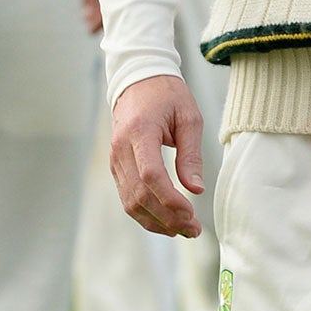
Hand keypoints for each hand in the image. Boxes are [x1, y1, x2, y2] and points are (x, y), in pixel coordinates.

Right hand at [111, 74, 206, 237]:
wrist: (139, 80)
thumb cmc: (167, 96)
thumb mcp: (189, 117)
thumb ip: (191, 155)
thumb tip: (196, 190)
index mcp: (140, 132)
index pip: (150, 174)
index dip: (169, 199)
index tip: (191, 212)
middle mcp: (121, 149)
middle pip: (139, 194)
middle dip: (167, 218)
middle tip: (193, 229)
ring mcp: (115, 159)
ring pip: (130, 202)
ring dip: (156, 221)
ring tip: (183, 230)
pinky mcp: (116, 166)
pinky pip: (127, 197)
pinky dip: (145, 214)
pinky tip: (166, 221)